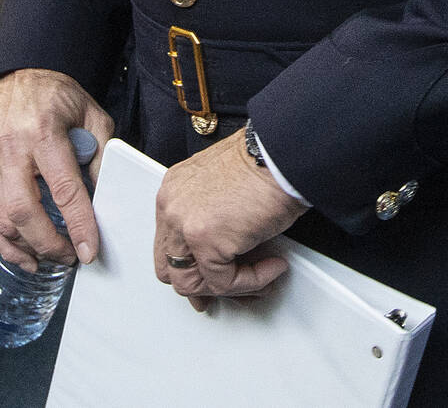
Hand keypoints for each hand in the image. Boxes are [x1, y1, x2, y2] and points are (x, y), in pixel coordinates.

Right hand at [0, 68, 114, 271]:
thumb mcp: (92, 116)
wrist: (20, 76)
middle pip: (24, 212)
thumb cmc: (57, 96)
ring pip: (2, 220)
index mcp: (42, 133)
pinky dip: (6, 243)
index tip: (90, 250)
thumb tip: (105, 200)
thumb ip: (102, 156)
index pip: (63, 189)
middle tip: (72, 256)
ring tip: (54, 257)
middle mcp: (11, 150)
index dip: (78, 225)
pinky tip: (27, 255)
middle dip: (50, 244)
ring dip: (28, 247)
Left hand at [152, 130, 305, 309]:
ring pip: (190, 282)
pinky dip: (253, 282)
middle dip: (201, 287)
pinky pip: (224, 282)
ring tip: (259, 276)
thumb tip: (222, 258)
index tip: (204, 283)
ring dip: (229, 287)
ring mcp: (185, 224)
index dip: (186, 269)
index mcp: (173, 193)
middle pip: (170, 268)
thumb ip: (211, 221)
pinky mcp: (206, 241)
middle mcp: (171, 207)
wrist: (282, 156)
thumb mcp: (222, 190)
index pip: (166, 244)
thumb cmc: (263, 167)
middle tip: (228, 291)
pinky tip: (272, 266)